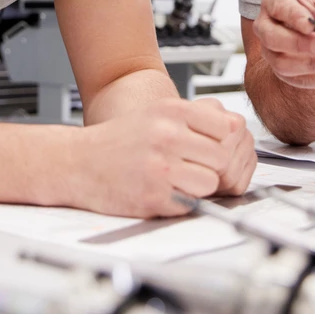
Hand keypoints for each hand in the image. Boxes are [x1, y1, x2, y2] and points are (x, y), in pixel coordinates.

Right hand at [74, 98, 255, 217]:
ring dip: (200, 186)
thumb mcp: (156, 113)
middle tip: (194, 168)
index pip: (227, 126)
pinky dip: (182, 201)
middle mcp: (167, 135)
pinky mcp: (154, 195)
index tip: (211, 147)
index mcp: (171, 110)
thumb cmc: (119, 140)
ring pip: (211, 182)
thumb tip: (237, 130)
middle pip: (223, 156)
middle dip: (212, 166)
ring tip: (179, 180)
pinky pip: (191, 203)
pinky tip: (164, 191)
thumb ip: (195, 118)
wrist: (78, 163)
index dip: (223, 141)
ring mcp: (161, 166)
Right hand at [255, 0, 314, 88]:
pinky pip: (297, 80)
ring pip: (282, 64)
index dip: (293, 17)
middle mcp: (266, 28)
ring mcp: (270, 52)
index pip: (279, 8)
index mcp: (274, 2)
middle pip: (273, 39)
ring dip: (312, 65)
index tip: (310, 25)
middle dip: (300, 44)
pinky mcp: (282, 72)